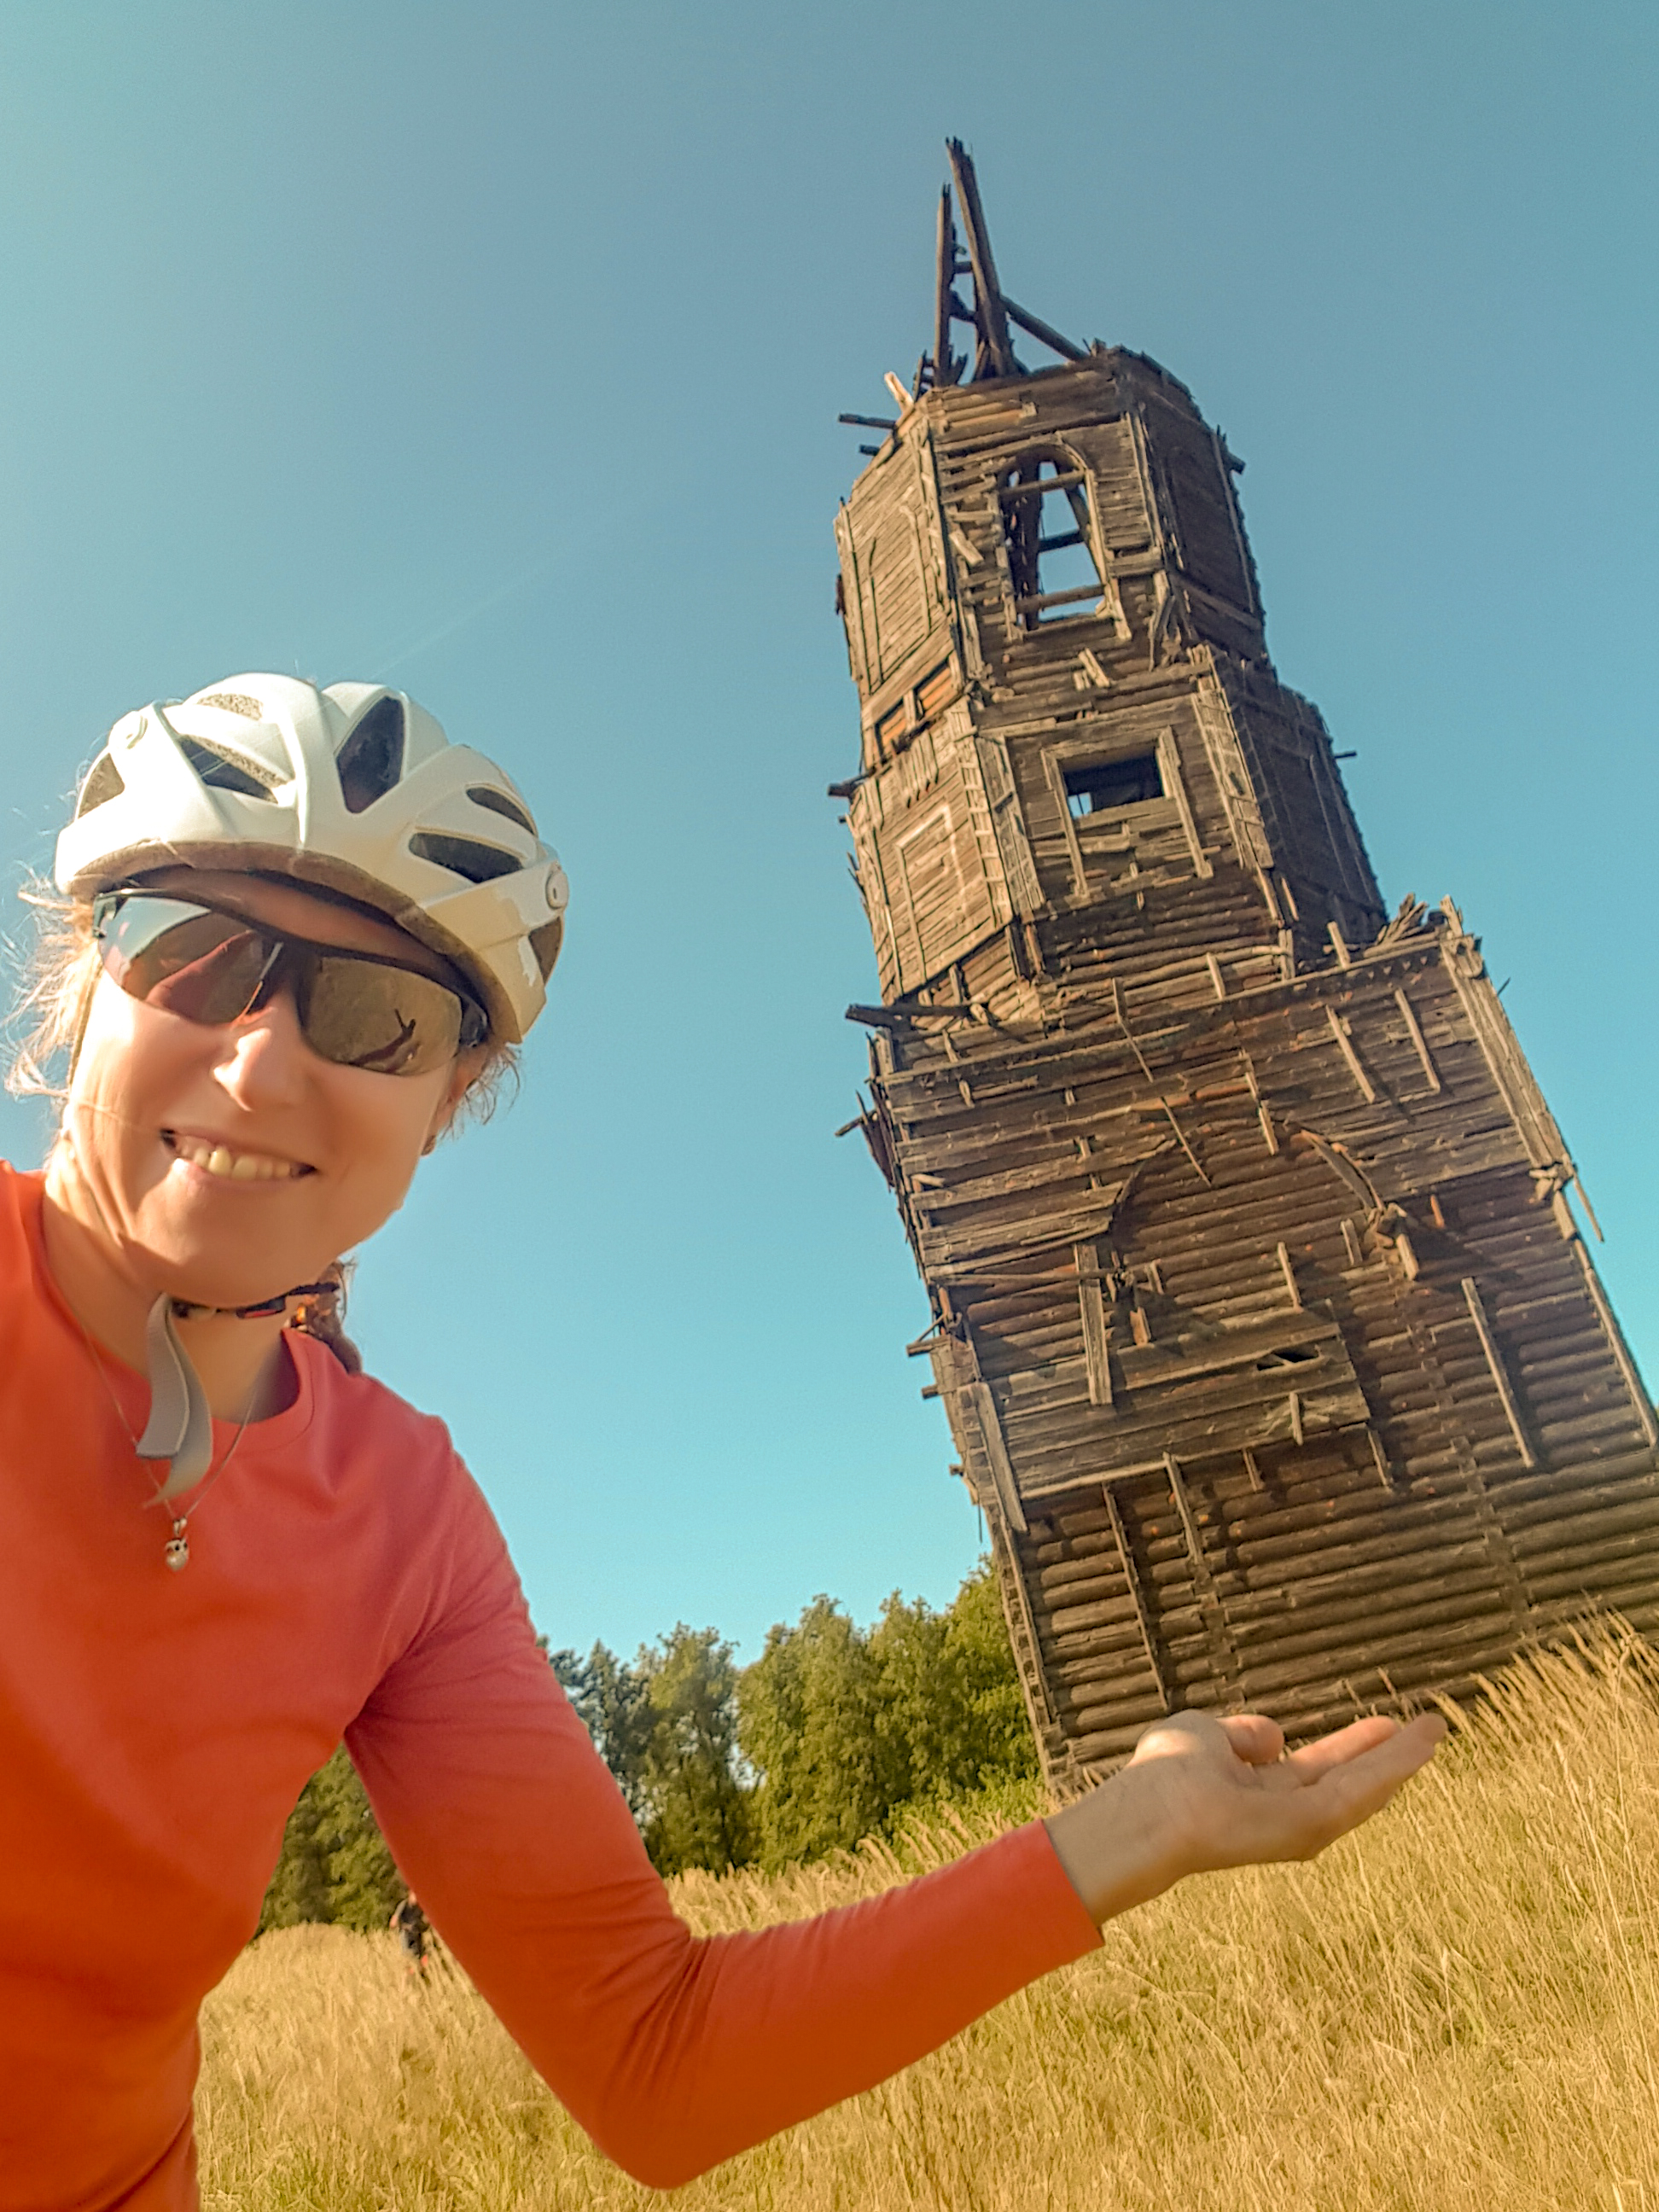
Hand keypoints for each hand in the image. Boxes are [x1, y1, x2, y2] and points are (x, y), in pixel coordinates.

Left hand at [1044, 1707, 1445, 1924]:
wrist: (1152, 1808)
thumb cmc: (1164, 1773)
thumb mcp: (1204, 1735)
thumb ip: (1242, 1735)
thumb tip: (1275, 1735)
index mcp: (1261, 1792)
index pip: (1318, 1768)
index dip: (1353, 1745)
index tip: (1386, 1723)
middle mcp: (1286, 1813)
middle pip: (1349, 1780)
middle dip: (1389, 1755)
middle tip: (1432, 1727)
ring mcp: (1301, 1825)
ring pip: (1363, 1788)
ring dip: (1401, 1759)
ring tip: (1435, 1729)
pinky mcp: (1312, 1827)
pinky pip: (1360, 1793)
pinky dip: (1392, 1766)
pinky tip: (1418, 1744)